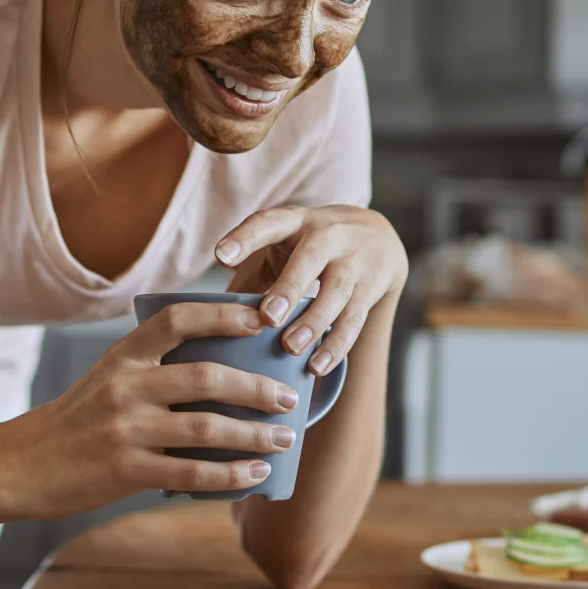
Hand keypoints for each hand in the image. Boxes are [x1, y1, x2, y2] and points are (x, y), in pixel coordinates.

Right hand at [0, 301, 300, 519]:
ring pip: (206, 428)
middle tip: (290, 397)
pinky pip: (191, 474)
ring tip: (285, 439)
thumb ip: (155, 367)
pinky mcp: (127, 471)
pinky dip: (230, 475)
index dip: (223, 315)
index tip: (261, 321)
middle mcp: (126, 386)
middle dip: (257, 387)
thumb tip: (228, 369)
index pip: (178, 319)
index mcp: (124, 355)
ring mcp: (126, 429)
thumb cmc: (80, 418)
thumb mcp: (109, 376)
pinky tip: (256, 475)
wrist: (24, 463)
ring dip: (253, 434)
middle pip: (206, 377)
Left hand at [214, 205, 407, 377]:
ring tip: (291, 348)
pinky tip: (317, 366)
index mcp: (295, 222)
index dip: (244, 238)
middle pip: (309, 258)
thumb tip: (208, 317)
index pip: (267, 223)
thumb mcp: (284, 243)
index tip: (221, 256)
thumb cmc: (312, 245)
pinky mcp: (371, 287)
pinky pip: (355, 318)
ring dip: (313, 322)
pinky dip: (337, 345)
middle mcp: (327, 235)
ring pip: (336, 291)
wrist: (379, 236)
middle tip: (268, 318)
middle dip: (289, 288)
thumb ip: (250, 273)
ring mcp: (353, 260)